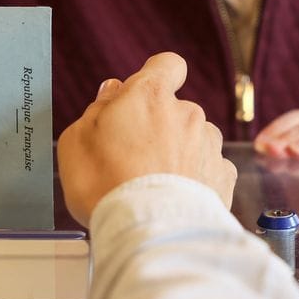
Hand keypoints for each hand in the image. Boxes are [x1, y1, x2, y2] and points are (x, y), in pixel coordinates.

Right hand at [57, 52, 236, 227]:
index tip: (142, 96)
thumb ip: (97, 109)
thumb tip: (112, 94)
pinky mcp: (223, 178)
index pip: (167, 65)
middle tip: (132, 157)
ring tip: (155, 184)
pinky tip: (175, 198)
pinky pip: (209, 169)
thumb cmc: (104, 183)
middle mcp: (187, 113)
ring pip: (194, 139)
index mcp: (150, 95)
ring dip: (180, 152)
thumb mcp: (75, 140)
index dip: (156, 76)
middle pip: (176, 109)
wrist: (148, 232)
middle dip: (159, 126)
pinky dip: (196, 179)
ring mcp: (209, 145)